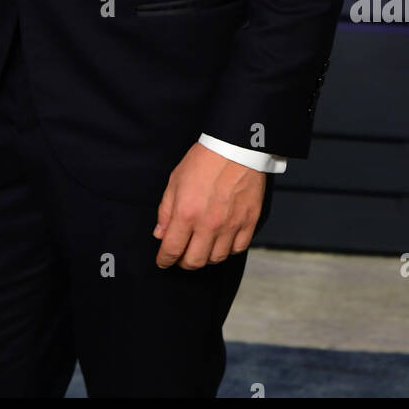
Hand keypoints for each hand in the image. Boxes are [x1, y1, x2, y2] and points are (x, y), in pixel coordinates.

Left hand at [154, 142, 266, 268]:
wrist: (235, 147)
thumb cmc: (204, 160)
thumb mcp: (175, 180)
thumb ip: (165, 210)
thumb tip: (160, 233)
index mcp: (186, 213)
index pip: (171, 249)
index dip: (164, 260)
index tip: (163, 261)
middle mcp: (208, 224)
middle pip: (194, 261)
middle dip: (183, 262)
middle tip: (181, 255)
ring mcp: (230, 225)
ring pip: (216, 258)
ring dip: (205, 257)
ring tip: (201, 247)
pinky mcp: (248, 222)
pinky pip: (237, 249)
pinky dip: (227, 249)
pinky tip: (221, 240)